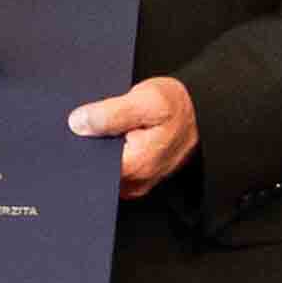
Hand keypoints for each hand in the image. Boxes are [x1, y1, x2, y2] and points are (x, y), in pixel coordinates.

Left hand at [68, 74, 196, 194]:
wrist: (204, 115)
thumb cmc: (179, 107)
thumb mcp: (146, 99)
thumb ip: (110, 113)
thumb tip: (78, 123)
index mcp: (133, 166)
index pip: (89, 165)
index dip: (79, 144)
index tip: (77, 125)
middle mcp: (134, 182)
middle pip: (95, 168)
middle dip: (89, 145)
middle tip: (95, 120)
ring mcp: (136, 183)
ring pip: (103, 169)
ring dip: (101, 148)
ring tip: (110, 125)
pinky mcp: (138, 178)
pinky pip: (114, 169)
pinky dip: (111, 152)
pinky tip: (117, 134)